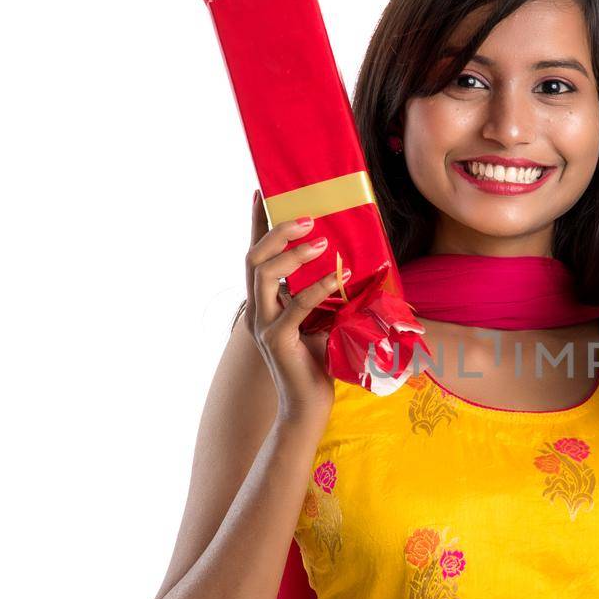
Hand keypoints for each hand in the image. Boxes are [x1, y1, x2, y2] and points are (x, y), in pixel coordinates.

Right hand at [244, 191, 344, 425]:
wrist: (310, 406)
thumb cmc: (319, 361)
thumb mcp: (322, 319)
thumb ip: (322, 293)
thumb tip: (345, 260)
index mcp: (264, 302)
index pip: (257, 255)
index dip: (258, 224)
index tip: (263, 192)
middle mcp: (257, 310)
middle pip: (253, 258)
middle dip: (276, 231)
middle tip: (308, 218)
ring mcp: (263, 326)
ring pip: (263, 276)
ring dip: (293, 254)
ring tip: (322, 243)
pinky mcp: (277, 342)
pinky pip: (295, 306)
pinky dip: (318, 288)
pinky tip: (340, 277)